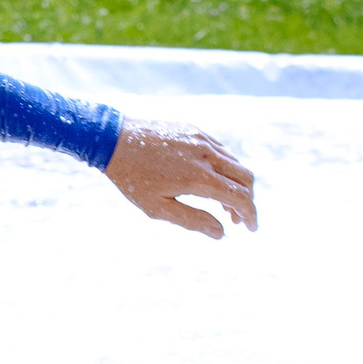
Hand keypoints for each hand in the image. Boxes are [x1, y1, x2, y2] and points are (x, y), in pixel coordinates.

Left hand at [103, 118, 257, 238]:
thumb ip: (191, 220)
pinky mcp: (195, 131)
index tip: (250, 228)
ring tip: (221, 203)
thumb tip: (221, 233)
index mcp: (198, 176)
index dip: (250, 214)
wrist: (112, 139)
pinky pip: (221, 150)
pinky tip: (211, 180)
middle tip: (236, 217)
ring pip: (235, 163)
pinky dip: (225, 167)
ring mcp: (201, 139)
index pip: (239, 197)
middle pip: (245, 177)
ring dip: (236, 184)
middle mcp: (206, 154)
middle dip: (247, 199)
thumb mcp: (156, 207)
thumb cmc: (131, 177)